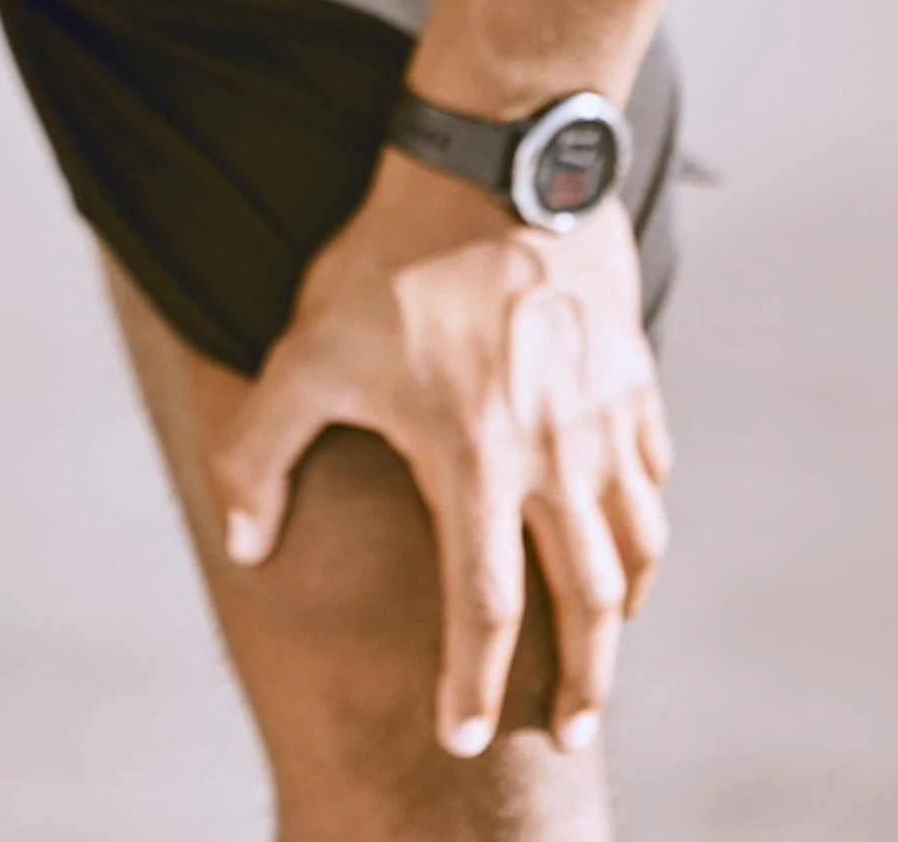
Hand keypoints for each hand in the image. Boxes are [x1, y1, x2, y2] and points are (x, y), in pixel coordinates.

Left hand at [212, 153, 669, 759]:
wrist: (498, 159)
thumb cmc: (390, 258)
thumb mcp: (305, 351)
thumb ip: (261, 451)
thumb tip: (244, 544)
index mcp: (476, 459)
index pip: (482, 606)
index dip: (473, 683)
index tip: (460, 739)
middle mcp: (556, 453)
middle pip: (587, 601)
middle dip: (581, 680)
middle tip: (571, 731)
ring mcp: (604, 416)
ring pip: (636, 544)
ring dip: (621, 608)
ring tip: (603, 644)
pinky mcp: (632, 375)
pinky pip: (653, 473)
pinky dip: (644, 521)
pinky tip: (627, 535)